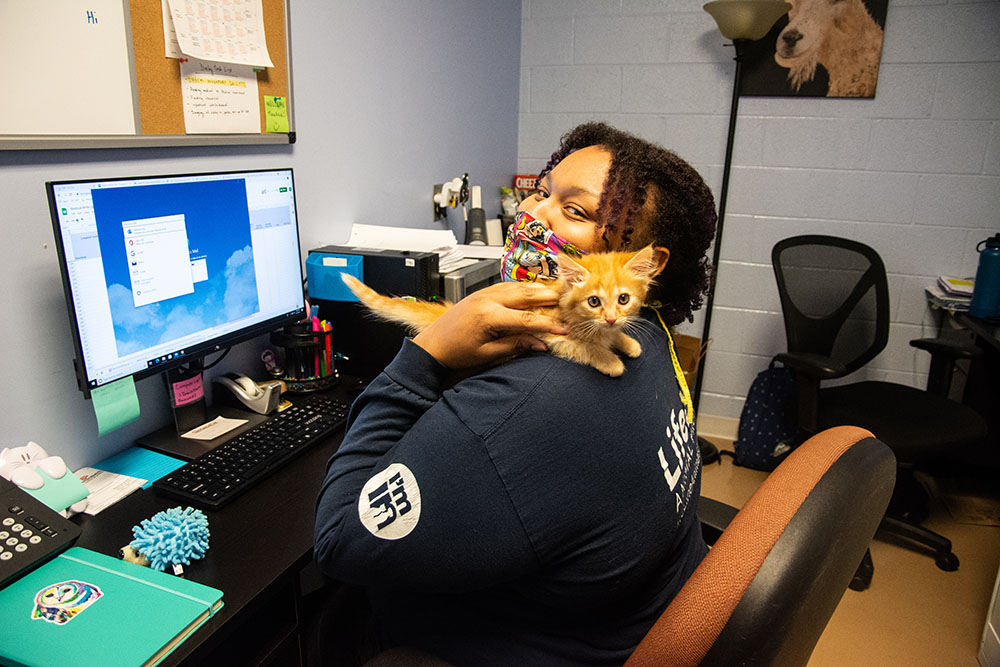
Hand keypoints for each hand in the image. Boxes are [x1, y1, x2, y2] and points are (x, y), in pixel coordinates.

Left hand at [413, 281, 567, 369]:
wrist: (432, 346)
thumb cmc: (455, 352)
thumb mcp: (488, 353)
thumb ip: (515, 345)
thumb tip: (539, 343)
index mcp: (489, 316)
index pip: (526, 319)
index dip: (547, 325)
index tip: (562, 329)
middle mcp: (486, 300)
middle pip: (525, 295)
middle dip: (547, 298)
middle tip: (565, 302)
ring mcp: (483, 294)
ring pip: (516, 287)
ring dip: (536, 289)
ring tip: (553, 293)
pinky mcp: (480, 294)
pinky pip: (505, 286)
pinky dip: (521, 288)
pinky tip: (530, 290)